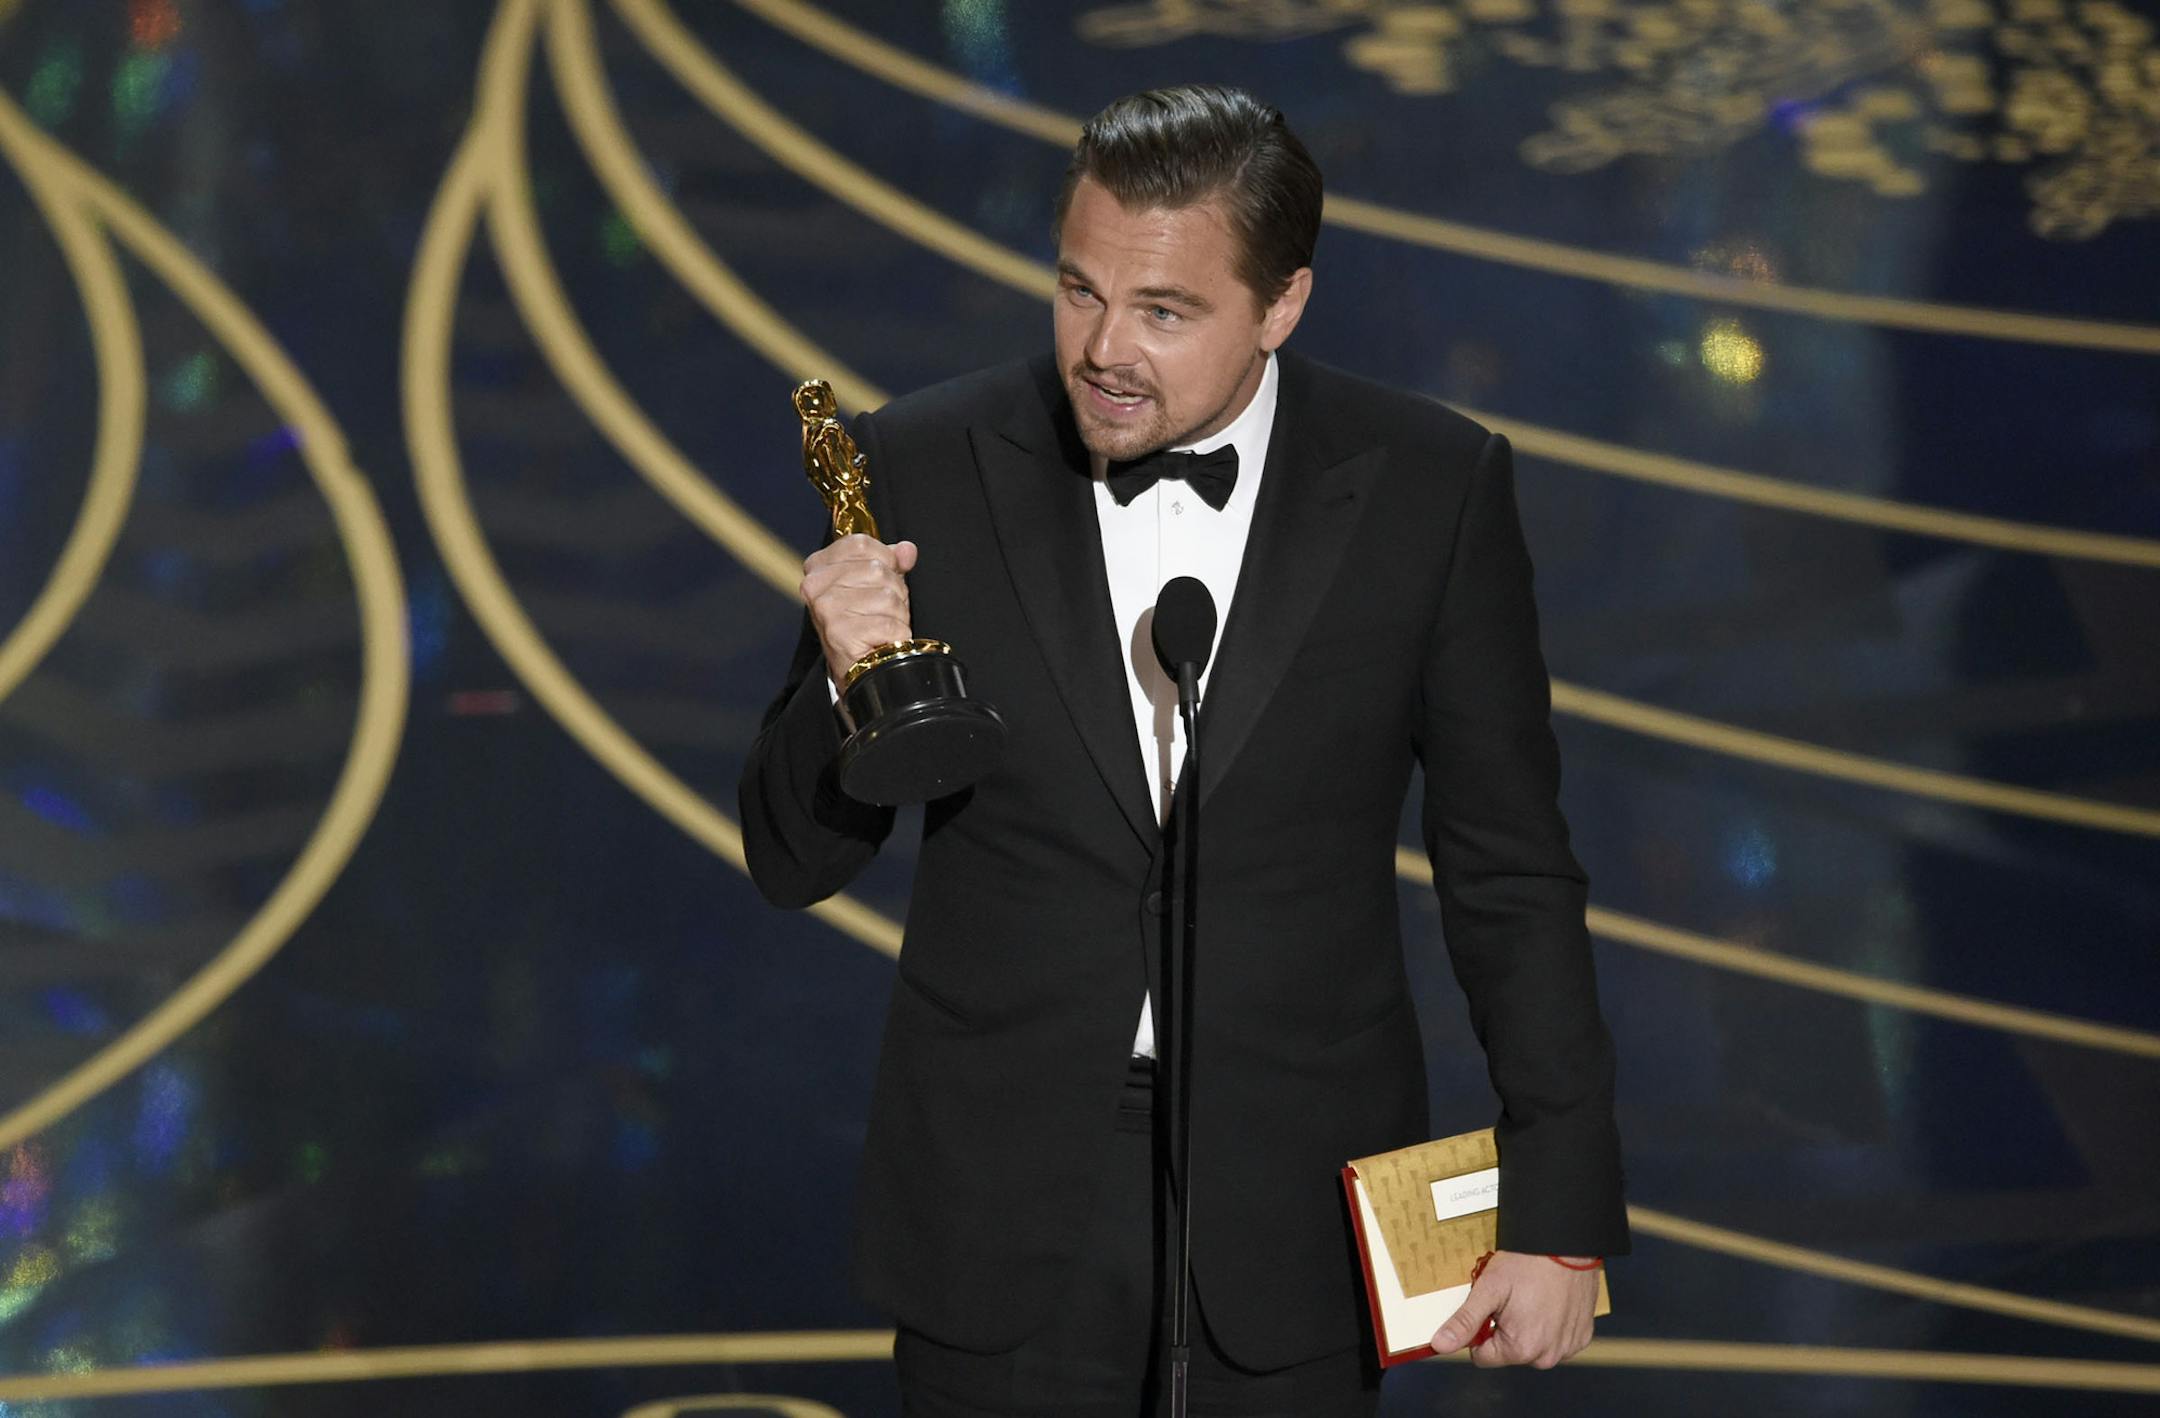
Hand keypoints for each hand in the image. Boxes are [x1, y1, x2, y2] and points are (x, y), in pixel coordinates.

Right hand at [801, 534, 916, 689]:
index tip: (882, 577)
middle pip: (878, 569)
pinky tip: (882, 641)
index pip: (861, 543)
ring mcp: (826, 610)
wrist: (858, 670)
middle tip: (882, 610)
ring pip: (888, 596)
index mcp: (818, 568)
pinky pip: (890, 623)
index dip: (884, 558)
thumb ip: (890, 561)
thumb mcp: (873, 584)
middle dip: (893, 591)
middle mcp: (815, 587)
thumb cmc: (865, 623)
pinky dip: (896, 634)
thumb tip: (907, 550)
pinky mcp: (841, 633)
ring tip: (882, 626)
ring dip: (896, 614)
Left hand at [1430, 1252, 1597, 1369]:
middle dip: (1504, 1329)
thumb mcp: (1489, 1289)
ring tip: (1531, 1298)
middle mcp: (1547, 1356)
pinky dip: (1549, 1325)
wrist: (1566, 1244)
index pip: (1482, 1356)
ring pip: (1532, 1347)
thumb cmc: (1529, 1263)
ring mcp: (1567, 1348)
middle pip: (1508, 1352)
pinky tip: (1548, 1302)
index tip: (1488, 1308)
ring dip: (1527, 1328)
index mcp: (1521, 1349)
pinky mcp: (1581, 1337)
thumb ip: (1464, 1321)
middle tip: (1511, 1299)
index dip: (1479, 1331)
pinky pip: (1555, 1340)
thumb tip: (1440, 1345)